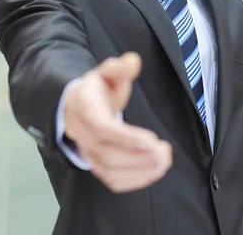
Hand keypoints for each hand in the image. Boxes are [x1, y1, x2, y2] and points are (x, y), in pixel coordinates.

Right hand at [64, 52, 172, 192]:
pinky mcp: (95, 165)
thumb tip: (133, 61)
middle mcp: (81, 134)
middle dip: (138, 156)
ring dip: (140, 170)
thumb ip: (120, 67)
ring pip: (109, 171)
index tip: (152, 141)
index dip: (126, 138)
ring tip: (164, 159)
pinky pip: (112, 180)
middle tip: (165, 150)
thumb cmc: (97, 88)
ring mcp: (87, 152)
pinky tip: (154, 170)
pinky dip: (135, 180)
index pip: (101, 129)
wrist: (77, 106)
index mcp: (84, 107)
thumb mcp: (107, 72)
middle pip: (107, 154)